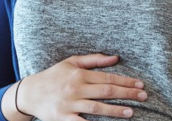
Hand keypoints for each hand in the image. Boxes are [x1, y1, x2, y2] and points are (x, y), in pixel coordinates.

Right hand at [10, 54, 147, 119]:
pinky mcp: (63, 118)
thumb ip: (94, 60)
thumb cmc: (53, 76)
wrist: (28, 93)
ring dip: (115, 110)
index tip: (140, 84)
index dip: (125, 81)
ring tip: (131, 112)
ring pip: (96, 107)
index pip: (107, 78)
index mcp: (79, 74)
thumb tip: (116, 57)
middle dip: (126, 94)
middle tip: (143, 96)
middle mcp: (75, 88)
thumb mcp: (71, 62)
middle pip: (106, 91)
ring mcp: (69, 104)